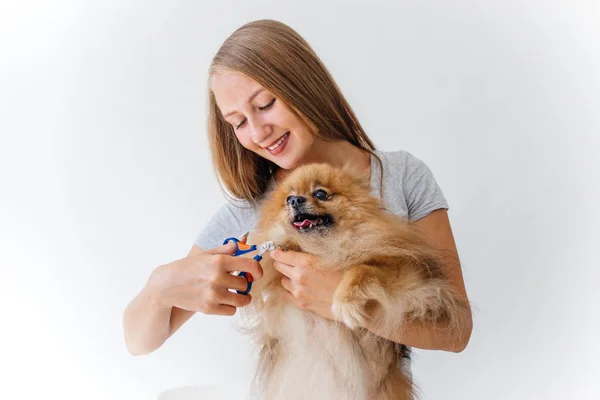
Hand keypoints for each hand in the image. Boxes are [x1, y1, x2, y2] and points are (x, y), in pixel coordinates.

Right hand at [148, 239, 263, 315]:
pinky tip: (223, 301)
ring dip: (241, 297)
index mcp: (219, 261)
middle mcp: (217, 278)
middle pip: (246, 284)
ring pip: (242, 300)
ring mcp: (213, 294)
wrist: (166, 286)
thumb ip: (225, 250)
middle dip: (244, 284)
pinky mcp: (209, 309)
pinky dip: (230, 307)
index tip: (256, 274)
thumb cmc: (187, 268)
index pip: (250, 265)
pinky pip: (232, 310)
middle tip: (237, 283)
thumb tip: (241, 243)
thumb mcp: (205, 254)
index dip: (257, 270)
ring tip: (235, 294)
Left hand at [270, 249, 342, 319]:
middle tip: (289, 262)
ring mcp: (298, 291)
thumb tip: (301, 250)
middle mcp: (299, 276)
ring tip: (300, 277)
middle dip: (282, 263)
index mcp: (306, 262)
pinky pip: (287, 295)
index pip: (281, 255)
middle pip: (278, 266)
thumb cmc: (347, 275)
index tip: (278, 251)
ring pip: (283, 281)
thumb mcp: (331, 257)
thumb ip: (313, 253)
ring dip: (288, 277)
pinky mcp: (302, 304)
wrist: (354, 299)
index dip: (278, 252)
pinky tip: (300, 289)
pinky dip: (291, 291)